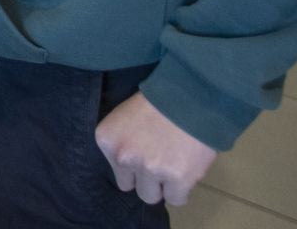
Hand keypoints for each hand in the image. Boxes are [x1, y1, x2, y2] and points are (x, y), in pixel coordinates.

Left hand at [95, 92, 216, 206]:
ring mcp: (149, 169)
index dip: (134, 165)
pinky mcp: (176, 179)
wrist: (190, 96)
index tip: (147, 152)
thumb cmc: (158, 102)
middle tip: (160, 162)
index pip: (117, 170)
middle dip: (145, 178)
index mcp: (107, 140)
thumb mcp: (125, 117)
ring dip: (162, 186)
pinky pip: (176, 200)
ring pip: (151, 196)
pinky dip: (182, 191)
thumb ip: (123, 143)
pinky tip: (186, 173)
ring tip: (174, 166)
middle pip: (131, 186)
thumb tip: (131, 169)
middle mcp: (123, 157)